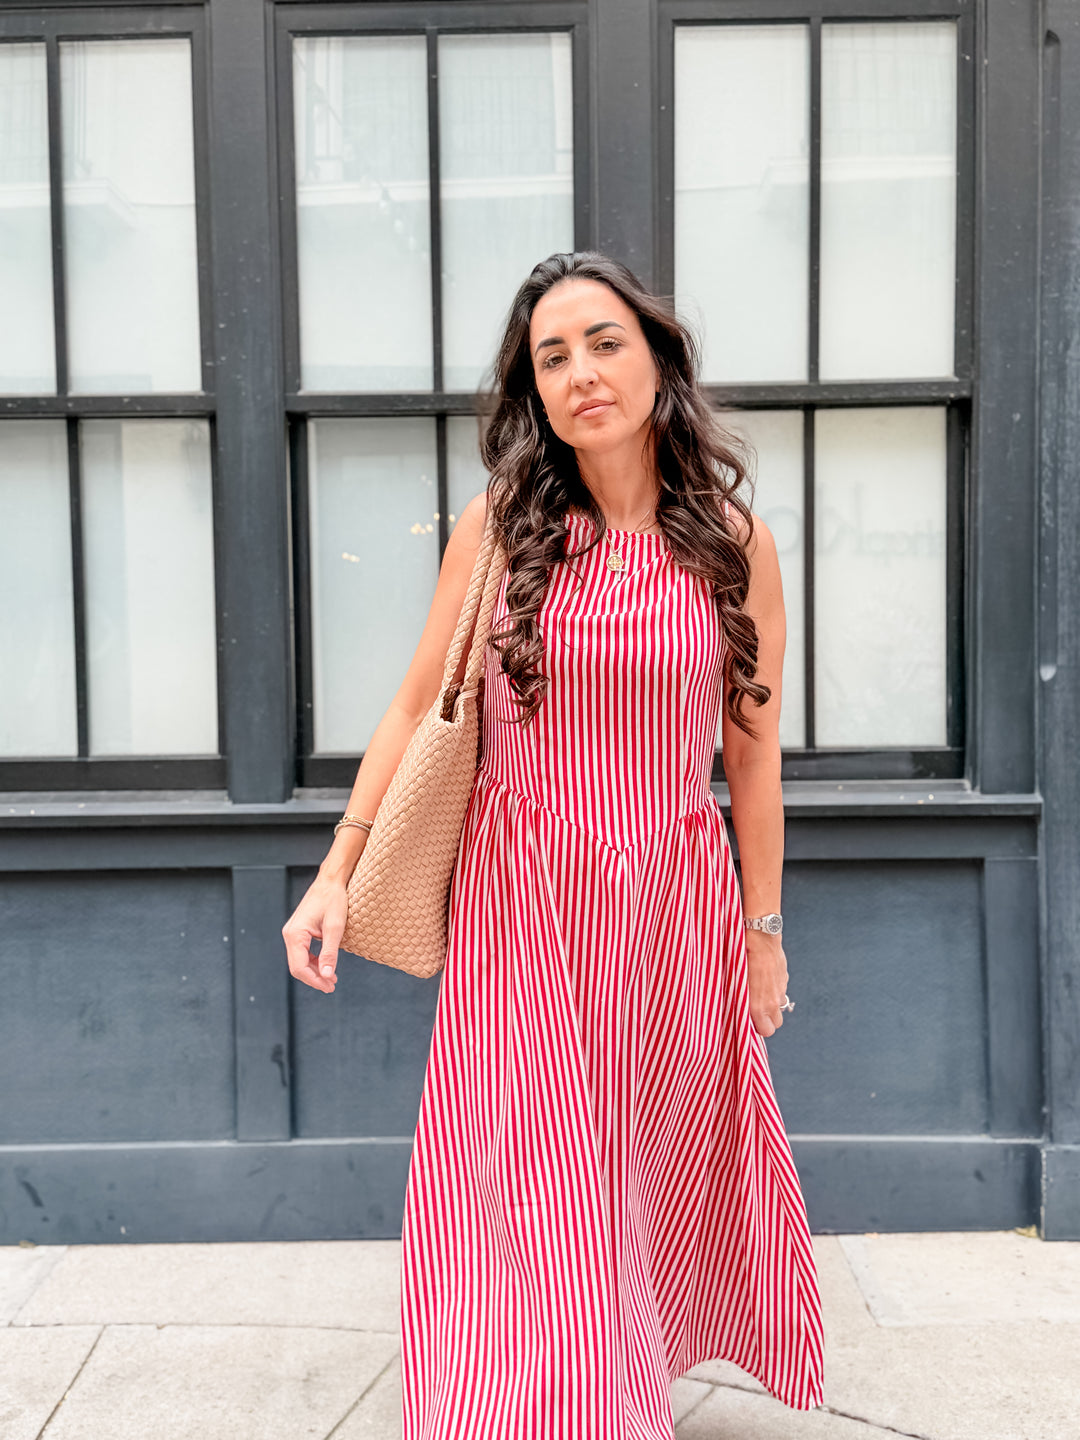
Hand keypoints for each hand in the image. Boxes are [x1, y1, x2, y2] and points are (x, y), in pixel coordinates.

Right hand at [282, 875, 347, 993]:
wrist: (330, 881)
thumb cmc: (333, 900)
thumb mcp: (335, 928)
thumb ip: (330, 954)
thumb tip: (327, 976)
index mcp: (295, 934)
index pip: (299, 967)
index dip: (314, 980)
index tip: (330, 986)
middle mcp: (290, 934)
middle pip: (297, 966)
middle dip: (314, 978)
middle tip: (332, 986)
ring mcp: (293, 933)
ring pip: (300, 961)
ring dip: (314, 971)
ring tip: (331, 979)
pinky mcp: (299, 931)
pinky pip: (303, 952)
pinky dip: (314, 962)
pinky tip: (326, 967)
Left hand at [744, 929, 788, 1037]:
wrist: (761, 936)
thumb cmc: (742, 958)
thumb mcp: (736, 981)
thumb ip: (740, 1000)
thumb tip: (739, 1010)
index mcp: (760, 1005)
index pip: (767, 1031)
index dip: (758, 1027)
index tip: (748, 1020)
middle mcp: (773, 1001)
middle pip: (776, 1024)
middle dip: (767, 1020)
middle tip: (754, 1009)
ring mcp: (781, 989)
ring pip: (779, 1007)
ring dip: (771, 1004)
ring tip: (758, 992)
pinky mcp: (785, 978)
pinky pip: (781, 991)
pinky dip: (774, 990)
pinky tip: (764, 980)